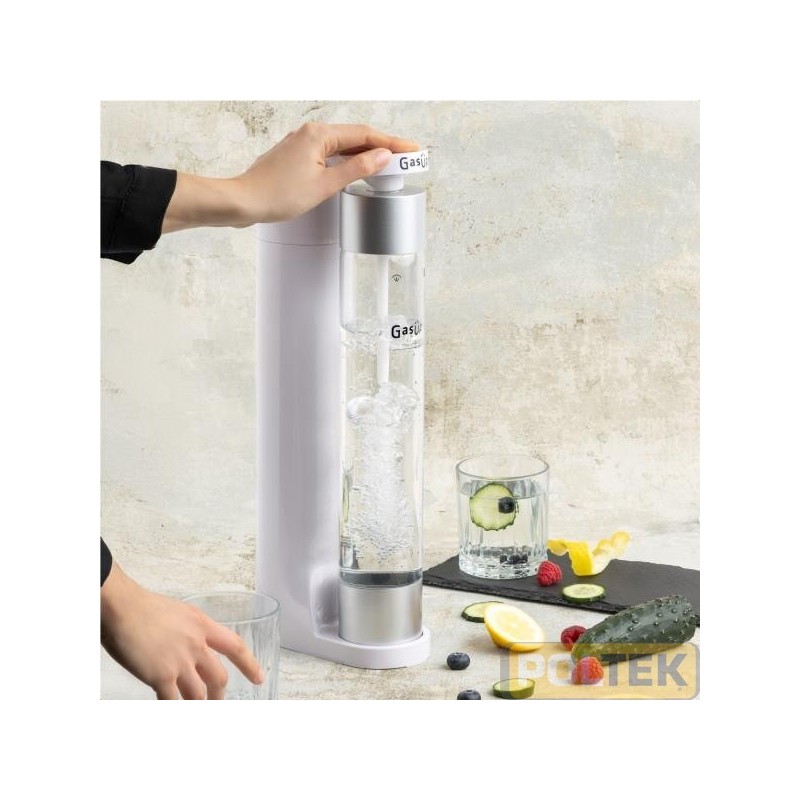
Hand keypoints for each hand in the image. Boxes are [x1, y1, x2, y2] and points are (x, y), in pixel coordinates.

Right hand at [101, 562, 263, 698]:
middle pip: (218, 677)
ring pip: (198, 694)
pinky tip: (172, 712)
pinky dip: (174, 710)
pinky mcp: (161, 675)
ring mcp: (180, 661)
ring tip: (196, 712)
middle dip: (219, 694)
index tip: (258, 677)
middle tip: (217, 702)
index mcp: (202, 625)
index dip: (249, 664)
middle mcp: (196, 644)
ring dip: (199, 707)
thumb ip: (187, 631)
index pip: (234, 646)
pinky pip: (173, 702)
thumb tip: (187, 645)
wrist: (123, 606)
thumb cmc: (142, 607)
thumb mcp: (178, 613)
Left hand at [162, 122, 419, 231]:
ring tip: (388, 164)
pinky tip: (356, 169)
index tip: (412, 149)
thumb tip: (382, 156)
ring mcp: (302, 144)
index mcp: (319, 135)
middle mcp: (310, 134)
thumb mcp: (325, 185)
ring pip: (343, 145)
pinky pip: (330, 153)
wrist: (243, 202)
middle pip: (356, 137)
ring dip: (366, 153)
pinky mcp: (296, 157)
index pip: (365, 135)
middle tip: (407, 158)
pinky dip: (348, 159)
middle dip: (383, 147)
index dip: (392, 143)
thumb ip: (356, 169)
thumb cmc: (277, 195)